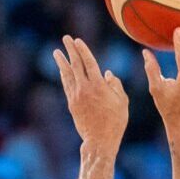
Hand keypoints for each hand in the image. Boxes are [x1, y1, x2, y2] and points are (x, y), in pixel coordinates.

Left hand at [52, 36, 128, 152]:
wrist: (100, 140)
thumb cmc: (115, 121)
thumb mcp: (122, 102)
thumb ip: (116, 85)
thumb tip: (107, 73)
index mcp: (99, 85)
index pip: (89, 62)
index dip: (82, 50)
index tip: (77, 40)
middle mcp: (85, 88)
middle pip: (76, 65)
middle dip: (70, 50)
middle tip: (65, 38)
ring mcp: (76, 96)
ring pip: (67, 75)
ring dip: (62, 62)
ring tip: (56, 52)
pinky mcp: (72, 104)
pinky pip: (66, 86)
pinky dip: (64, 76)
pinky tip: (62, 70)